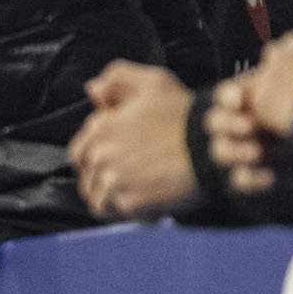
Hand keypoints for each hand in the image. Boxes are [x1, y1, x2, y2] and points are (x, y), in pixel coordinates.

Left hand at [70, 61, 202, 219]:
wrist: (213, 145)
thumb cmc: (186, 115)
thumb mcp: (152, 82)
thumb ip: (116, 79)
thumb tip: (94, 90)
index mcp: (102, 127)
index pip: (79, 152)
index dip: (95, 158)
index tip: (115, 160)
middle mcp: (102, 154)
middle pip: (87, 178)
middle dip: (103, 181)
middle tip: (128, 178)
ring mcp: (115, 180)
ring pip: (98, 199)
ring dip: (113, 199)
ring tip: (136, 192)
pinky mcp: (131, 203)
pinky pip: (118, 214)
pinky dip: (130, 211)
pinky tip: (147, 200)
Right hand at [206, 34, 292, 194]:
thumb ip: (286, 69)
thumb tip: (267, 62)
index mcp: (259, 96)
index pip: (227, 95)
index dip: (228, 96)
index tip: (240, 100)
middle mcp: (250, 122)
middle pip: (216, 122)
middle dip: (228, 123)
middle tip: (249, 126)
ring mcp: (252, 150)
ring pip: (221, 150)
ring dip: (235, 150)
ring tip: (256, 152)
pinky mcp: (261, 177)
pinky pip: (241, 180)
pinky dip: (251, 179)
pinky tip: (270, 176)